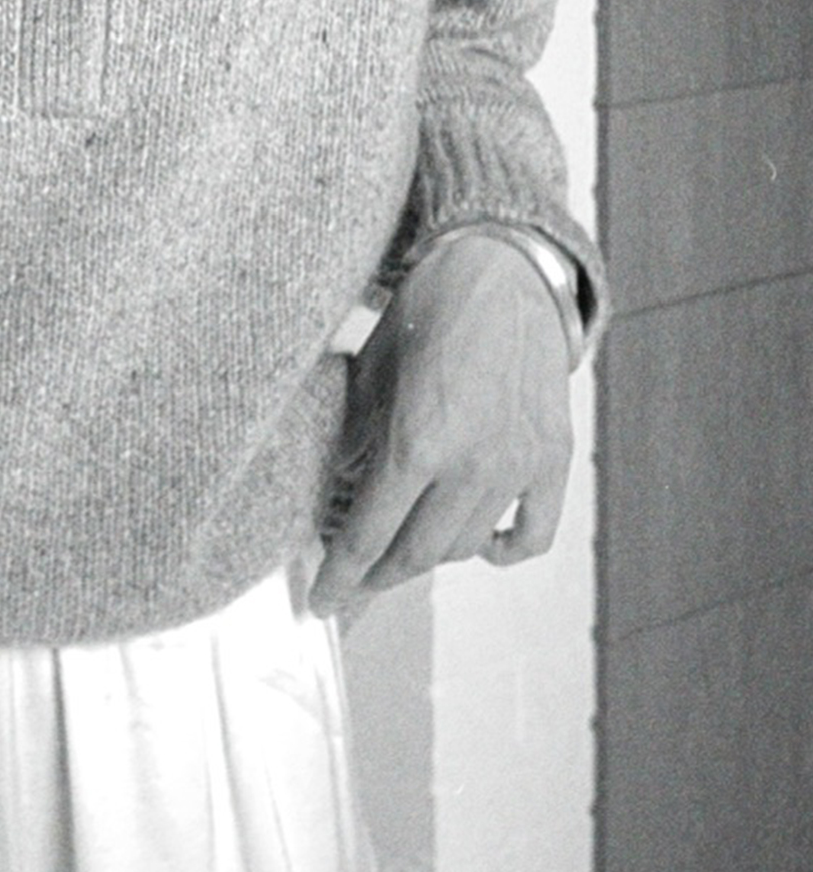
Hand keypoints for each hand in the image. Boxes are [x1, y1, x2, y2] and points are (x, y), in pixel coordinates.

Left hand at [310, 231, 573, 617]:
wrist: (503, 271)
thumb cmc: (429, 311)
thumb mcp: (371, 371)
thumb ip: (356, 436)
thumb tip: (340, 487)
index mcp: (415, 440)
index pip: (368, 534)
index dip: (340, 575)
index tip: (320, 600)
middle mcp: (469, 463)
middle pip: (416, 553)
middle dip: (377, 576)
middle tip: (354, 581)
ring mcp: (517, 465)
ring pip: (465, 546)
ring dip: (429, 557)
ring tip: (402, 551)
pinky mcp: (552, 459)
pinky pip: (532, 534)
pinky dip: (503, 550)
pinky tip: (478, 544)